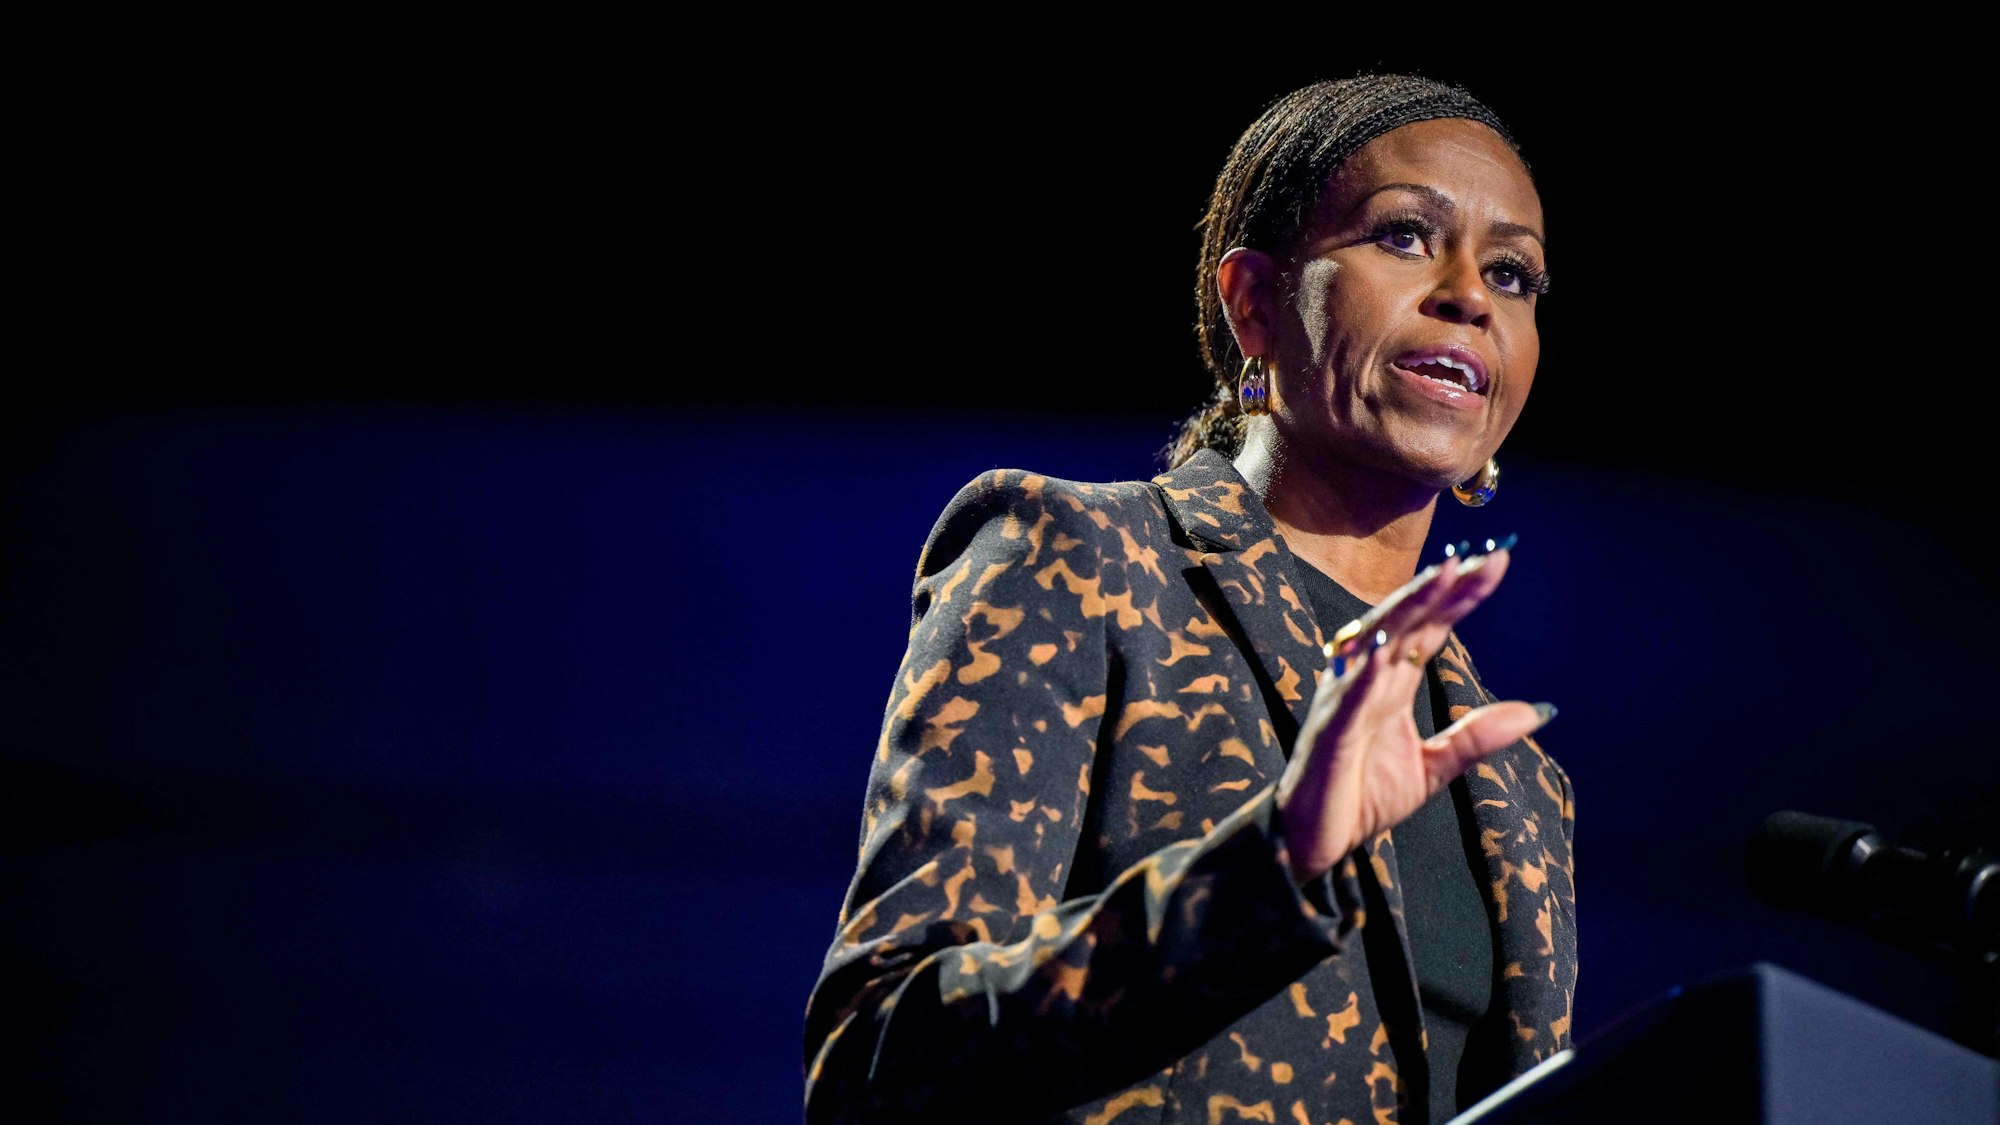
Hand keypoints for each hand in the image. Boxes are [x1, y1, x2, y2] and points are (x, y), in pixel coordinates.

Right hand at [1275, 545, 1551, 884]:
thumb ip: (1479, 736)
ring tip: (1439, 578)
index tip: (1499, 558)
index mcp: (1392, 681)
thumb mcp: (1434, 767)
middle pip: (1408, 620)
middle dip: (1443, 586)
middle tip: (1482, 555)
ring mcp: (1344, 701)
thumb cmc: (1363, 795)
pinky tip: (1380, 647)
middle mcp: (1366, 678)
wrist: (1316, 839)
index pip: (1432, 626)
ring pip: (1376, 640)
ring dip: (1407, 608)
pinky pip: (1347, 698)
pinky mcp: (1329, 734)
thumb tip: (1541, 710)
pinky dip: (1361, 672)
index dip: (1462, 593)